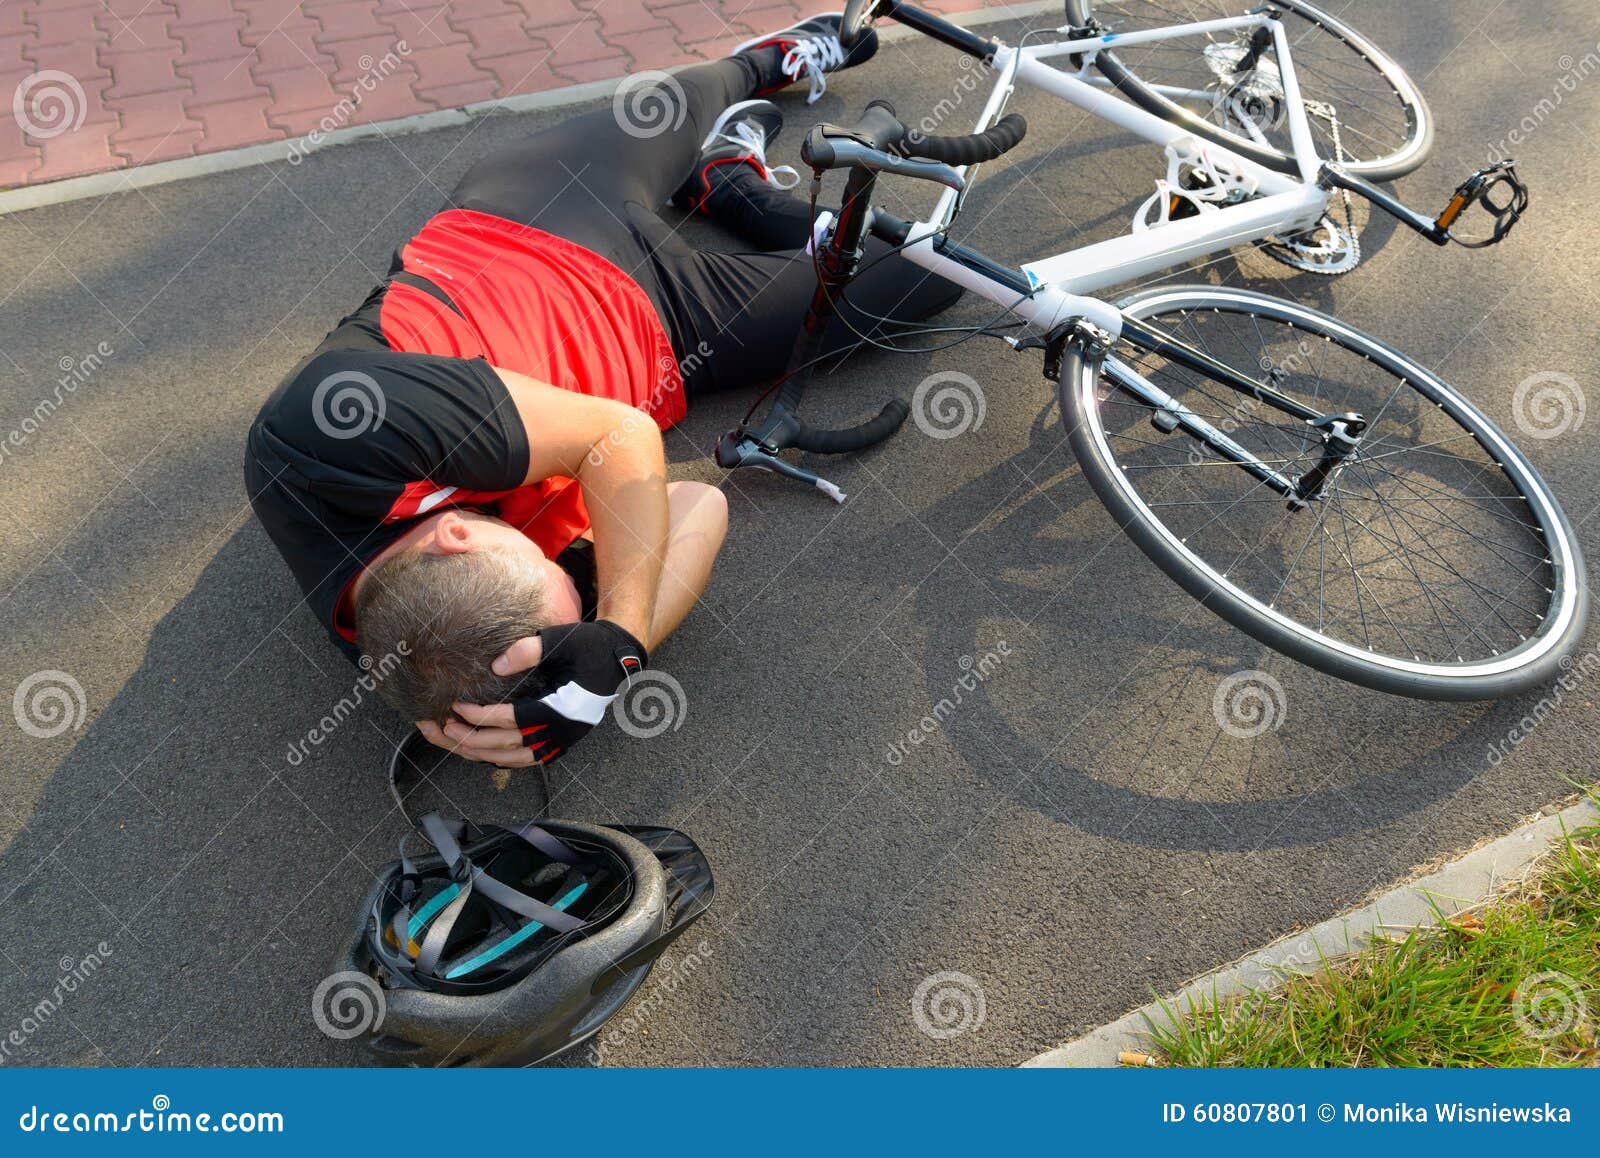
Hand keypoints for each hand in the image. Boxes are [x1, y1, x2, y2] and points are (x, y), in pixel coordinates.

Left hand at [432, 620, 647, 765]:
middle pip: (507, 746)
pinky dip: (499, 758)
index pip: (511, 721)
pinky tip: (480, 750)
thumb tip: (496, 665)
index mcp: (561, 710)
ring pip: (513, 758)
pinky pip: (524, 758)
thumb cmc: (591, 647)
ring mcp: (561, 741)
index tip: (456, 706)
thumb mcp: (561, 640)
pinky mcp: (559, 741)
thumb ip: (528, 651)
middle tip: (443, 727)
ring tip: (453, 739)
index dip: (481, 717)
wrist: (618, 659)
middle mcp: (560, 733)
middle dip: (471, 739)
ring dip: (480, 752)